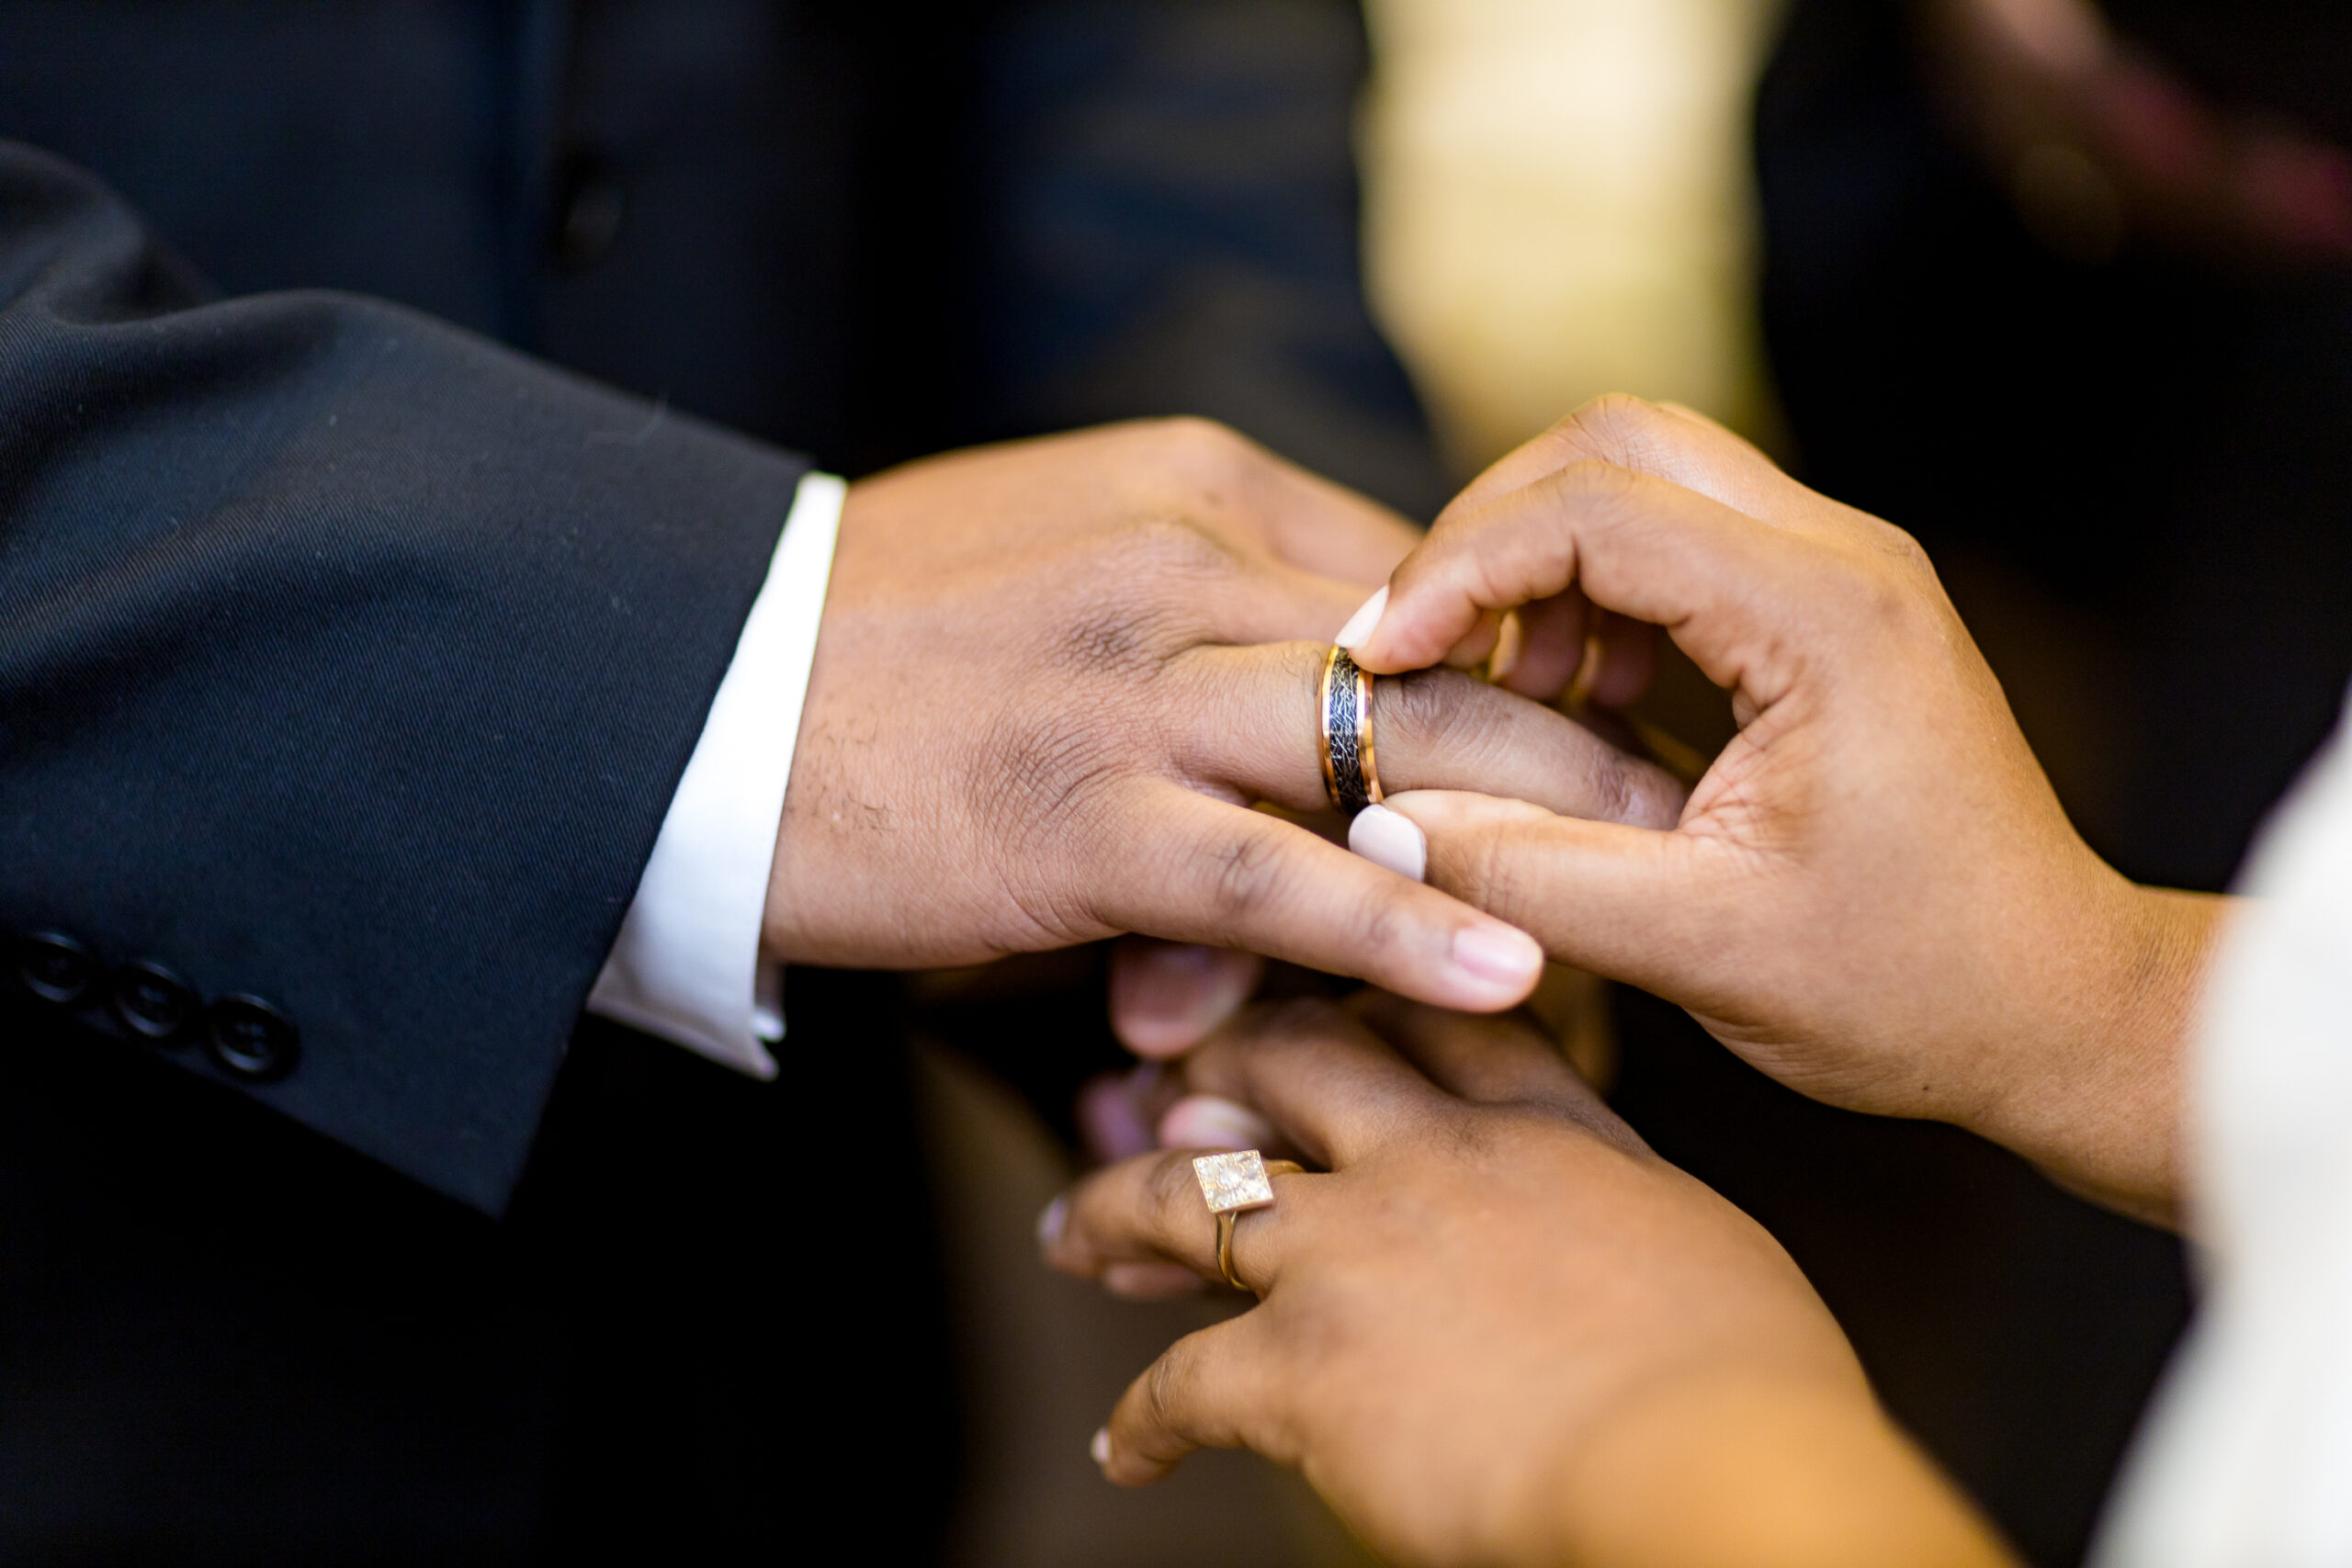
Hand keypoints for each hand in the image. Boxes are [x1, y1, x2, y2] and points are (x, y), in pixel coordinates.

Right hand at [763, 419, 1681, 1016]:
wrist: (689, 696)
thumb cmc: (875, 632)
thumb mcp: (1057, 547)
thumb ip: (1199, 584)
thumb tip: (1321, 650)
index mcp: (1189, 485)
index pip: (1416, 563)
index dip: (1531, 647)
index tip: (1619, 715)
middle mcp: (1185, 566)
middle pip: (1445, 642)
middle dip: (1585, 728)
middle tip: (1701, 800)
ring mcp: (1135, 689)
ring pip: (1390, 747)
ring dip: (1540, 826)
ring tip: (1667, 893)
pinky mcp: (1083, 815)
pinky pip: (1280, 872)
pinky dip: (1407, 922)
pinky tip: (1514, 971)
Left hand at [1042, 998, 2012, 1567]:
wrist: (1715, 1470)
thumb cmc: (1751, 1386)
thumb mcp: (1707, 1244)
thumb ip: (1623, 1203)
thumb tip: (1612, 1219)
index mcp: (1545, 1127)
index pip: (1433, 1015)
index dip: (1365, 993)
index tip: (1323, 995)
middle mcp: (1435, 1160)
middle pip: (1290, 1059)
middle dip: (1218, 1058)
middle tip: (1169, 1081)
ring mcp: (1355, 1249)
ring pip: (1189, 1191)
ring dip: (1117, 1207)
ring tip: (1074, 1230)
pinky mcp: (1302, 1360)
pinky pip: (1179, 1378)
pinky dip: (1141, 1417)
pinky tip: (1125, 1446)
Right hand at [1342, 397, 2224, 1220]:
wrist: (2054, 1005)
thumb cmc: (1912, 988)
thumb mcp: (1702, 951)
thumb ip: (1531, 881)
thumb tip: (1378, 828)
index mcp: (1823, 618)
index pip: (1593, 509)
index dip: (1459, 569)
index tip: (1383, 662)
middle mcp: (1842, 559)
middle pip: (1615, 443)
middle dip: (1489, 531)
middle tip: (1421, 651)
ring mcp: (1841, 573)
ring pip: (1643, 476)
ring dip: (1541, 561)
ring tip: (1498, 690)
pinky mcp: (1827, 608)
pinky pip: (1679, 540)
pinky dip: (1592, 593)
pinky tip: (1570, 703)